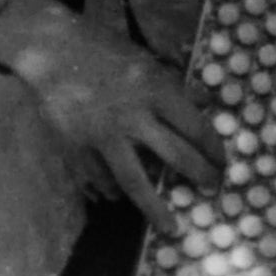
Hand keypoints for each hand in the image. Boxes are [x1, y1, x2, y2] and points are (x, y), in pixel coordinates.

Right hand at [0, 1, 224, 232]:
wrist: (52, 48)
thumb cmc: (107, 52)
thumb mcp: (149, 62)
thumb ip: (178, 87)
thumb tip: (212, 102)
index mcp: (156, 91)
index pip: (196, 129)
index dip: (214, 150)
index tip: (223, 163)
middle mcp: (133, 116)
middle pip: (176, 158)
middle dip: (200, 177)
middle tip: (212, 189)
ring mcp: (102, 134)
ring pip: (135, 181)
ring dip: (155, 208)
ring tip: (171, 226)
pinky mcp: (75, 145)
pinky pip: (99, 178)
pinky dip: (112, 192)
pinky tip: (121, 198)